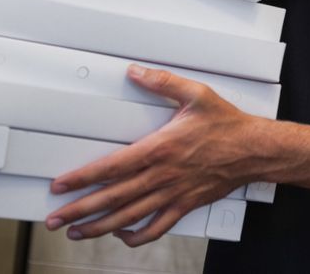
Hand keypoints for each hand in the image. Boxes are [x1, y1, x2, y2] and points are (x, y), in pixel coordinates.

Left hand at [44, 64, 262, 246]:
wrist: (255, 150)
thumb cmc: (227, 124)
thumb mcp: (195, 94)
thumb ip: (162, 82)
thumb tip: (136, 72)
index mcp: (159, 149)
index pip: (111, 168)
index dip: (82, 179)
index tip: (60, 186)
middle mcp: (162, 176)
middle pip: (113, 199)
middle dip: (80, 210)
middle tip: (55, 219)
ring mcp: (173, 194)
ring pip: (129, 217)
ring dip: (99, 228)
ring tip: (77, 232)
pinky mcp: (185, 205)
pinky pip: (157, 228)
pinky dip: (136, 237)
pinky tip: (122, 236)